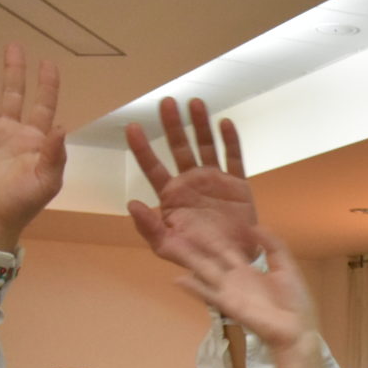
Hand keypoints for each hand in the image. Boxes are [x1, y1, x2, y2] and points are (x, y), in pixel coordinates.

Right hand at [0, 43, 65, 251]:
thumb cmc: (21, 204)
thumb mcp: (46, 182)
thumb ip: (54, 154)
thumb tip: (63, 125)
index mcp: (32, 139)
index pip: (43, 105)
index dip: (47, 85)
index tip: (49, 63)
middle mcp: (9, 130)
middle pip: (13, 93)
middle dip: (14, 70)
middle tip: (14, 46)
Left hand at [126, 98, 256, 268]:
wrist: (233, 263)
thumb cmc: (199, 256)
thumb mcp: (168, 247)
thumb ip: (149, 228)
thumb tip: (131, 204)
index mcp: (172, 196)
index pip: (153, 167)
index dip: (142, 148)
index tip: (132, 127)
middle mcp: (191, 182)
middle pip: (179, 148)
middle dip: (172, 126)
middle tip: (166, 103)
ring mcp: (214, 181)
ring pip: (205, 146)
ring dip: (199, 125)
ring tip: (194, 103)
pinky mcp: (237, 184)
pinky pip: (233, 158)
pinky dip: (230, 141)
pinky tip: (224, 123)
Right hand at [171, 225, 315, 354]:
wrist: (297, 329)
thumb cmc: (294, 301)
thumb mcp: (287, 267)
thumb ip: (273, 246)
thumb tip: (255, 225)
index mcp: (248, 268)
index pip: (226, 248)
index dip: (214, 236)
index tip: (198, 220)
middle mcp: (235, 278)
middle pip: (211, 257)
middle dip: (195, 244)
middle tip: (176, 227)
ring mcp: (229, 291)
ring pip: (205, 271)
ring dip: (189, 260)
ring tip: (170, 246)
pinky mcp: (228, 305)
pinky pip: (208, 295)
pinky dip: (194, 287)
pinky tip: (178, 279)